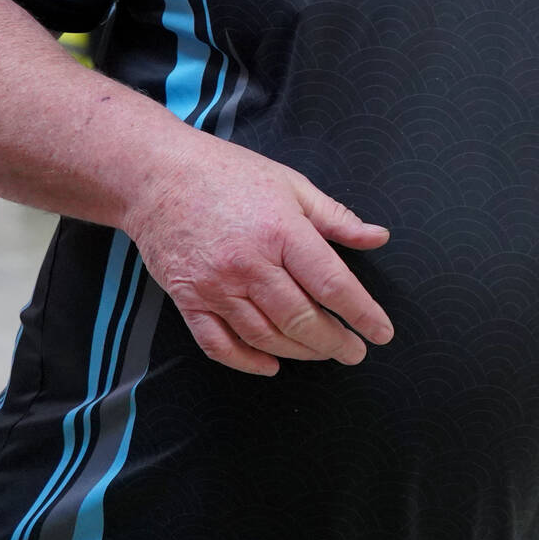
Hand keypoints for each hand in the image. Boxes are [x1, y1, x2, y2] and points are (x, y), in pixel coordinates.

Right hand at [123, 131, 393, 375]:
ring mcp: (215, 286)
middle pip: (300, 319)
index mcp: (281, 232)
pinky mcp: (188, 300)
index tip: (381, 332)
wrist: (157, 176)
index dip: (361, 313)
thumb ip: (336, 218)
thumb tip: (377, 237)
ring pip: (264, 336)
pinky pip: (219, 344)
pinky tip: (271, 364)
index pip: (331, 284)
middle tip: (354, 352)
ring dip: (299, 351)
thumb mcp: (292, 185)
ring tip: (322, 353)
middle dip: (334, 342)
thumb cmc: (228, 175)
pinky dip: (247, 361)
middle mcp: (249, 264)